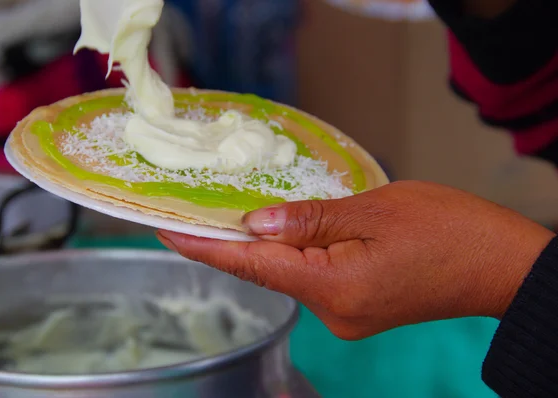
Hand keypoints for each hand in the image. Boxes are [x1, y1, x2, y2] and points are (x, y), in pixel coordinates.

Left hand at [156, 181, 554, 339]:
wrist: (499, 264)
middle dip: (235, 240)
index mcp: (333, 287)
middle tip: (202, 205)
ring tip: (249, 210)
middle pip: (267, 271)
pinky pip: (314, 279)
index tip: (163, 229)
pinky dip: (298, 255)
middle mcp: (332, 313)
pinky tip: (294, 231)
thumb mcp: (374, 209)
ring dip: (270, 245)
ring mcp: (345, 316)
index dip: (202, 248)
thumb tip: (255, 223)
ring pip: (291, 275)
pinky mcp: (357, 309)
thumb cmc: (446, 230)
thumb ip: (308, 219)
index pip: (250, 266)